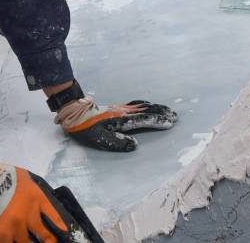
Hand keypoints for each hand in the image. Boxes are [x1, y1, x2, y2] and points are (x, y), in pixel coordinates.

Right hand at [0, 151, 90, 241]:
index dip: (60, 225)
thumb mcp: (24, 177)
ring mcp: (15, 229)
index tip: (65, 231)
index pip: (54, 215)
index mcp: (36, 200)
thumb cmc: (1, 176)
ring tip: (29, 241)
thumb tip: (34, 198)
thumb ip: (32, 190)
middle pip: (44, 236)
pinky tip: (12, 242)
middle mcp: (29, 217)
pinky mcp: (0, 237)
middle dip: (49, 242)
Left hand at [55, 97, 176, 151]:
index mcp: (121, 120)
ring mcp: (121, 108)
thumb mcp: (99, 139)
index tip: (170, 122)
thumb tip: (135, 145)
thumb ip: (117, 142)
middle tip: (175, 116)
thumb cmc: (85, 128)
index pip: (144, 120)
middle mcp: (123, 112)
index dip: (158, 121)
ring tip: (167, 110)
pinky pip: (136, 104)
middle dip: (161, 113)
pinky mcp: (117, 107)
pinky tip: (148, 104)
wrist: (74, 112)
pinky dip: (146, 104)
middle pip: (147, 111)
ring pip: (143, 106)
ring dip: (156, 108)